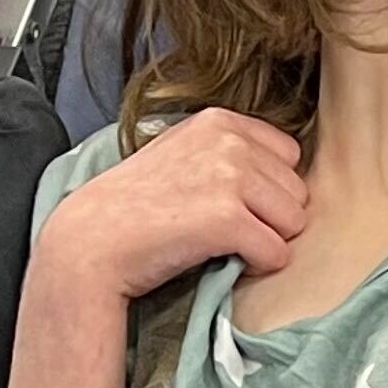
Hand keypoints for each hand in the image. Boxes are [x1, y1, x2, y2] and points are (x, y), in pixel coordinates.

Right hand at [40, 108, 306, 307]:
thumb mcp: (182, 153)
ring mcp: (229, 177)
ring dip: (266, 242)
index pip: (290, 156)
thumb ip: (229, 151)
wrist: (91, 241)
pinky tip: (223, 260)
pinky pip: (276, 254)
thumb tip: (287, 172)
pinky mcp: (227, 218)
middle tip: (222, 229)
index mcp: (220, 120)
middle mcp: (229, 141)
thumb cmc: (136, 206)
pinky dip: (256, 267)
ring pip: (294, 223)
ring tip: (222, 243)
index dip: (268, 189)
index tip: (231, 204)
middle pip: (297, 192)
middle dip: (270, 218)